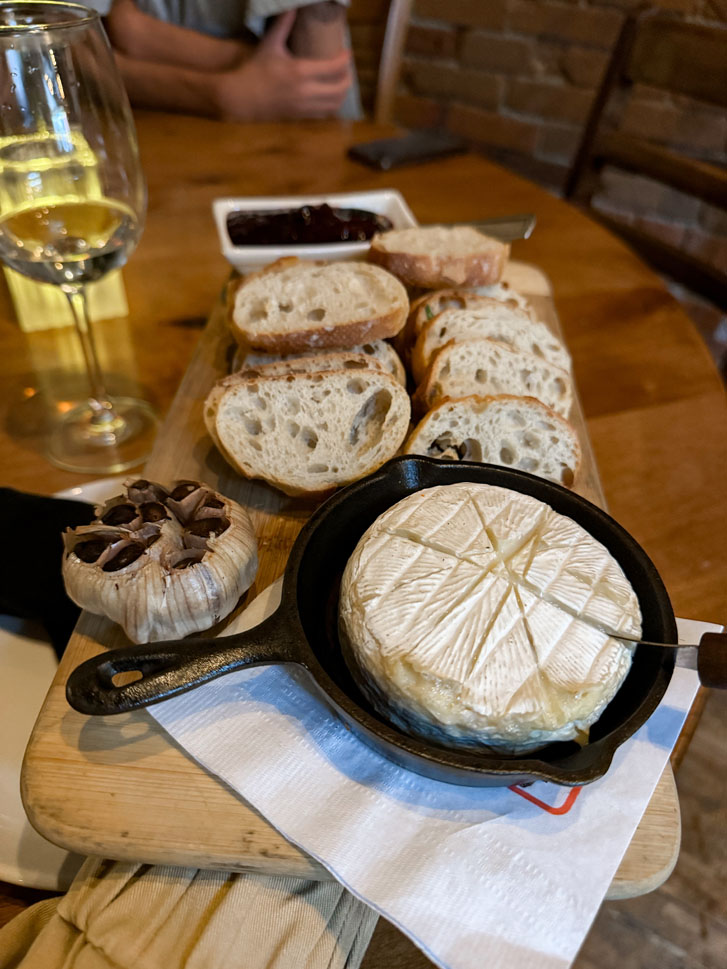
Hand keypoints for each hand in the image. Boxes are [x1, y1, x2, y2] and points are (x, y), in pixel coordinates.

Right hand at [216, 10, 352, 120]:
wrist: (242, 98)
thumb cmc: (255, 69)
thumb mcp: (269, 44)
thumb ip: (283, 24)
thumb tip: (293, 5)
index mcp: (300, 72)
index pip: (334, 68)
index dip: (345, 60)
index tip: (347, 53)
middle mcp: (306, 91)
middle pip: (340, 88)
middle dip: (348, 78)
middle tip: (347, 69)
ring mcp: (304, 107)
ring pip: (334, 104)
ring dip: (342, 93)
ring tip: (341, 83)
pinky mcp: (300, 116)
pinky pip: (324, 113)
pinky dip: (332, 105)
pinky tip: (330, 96)